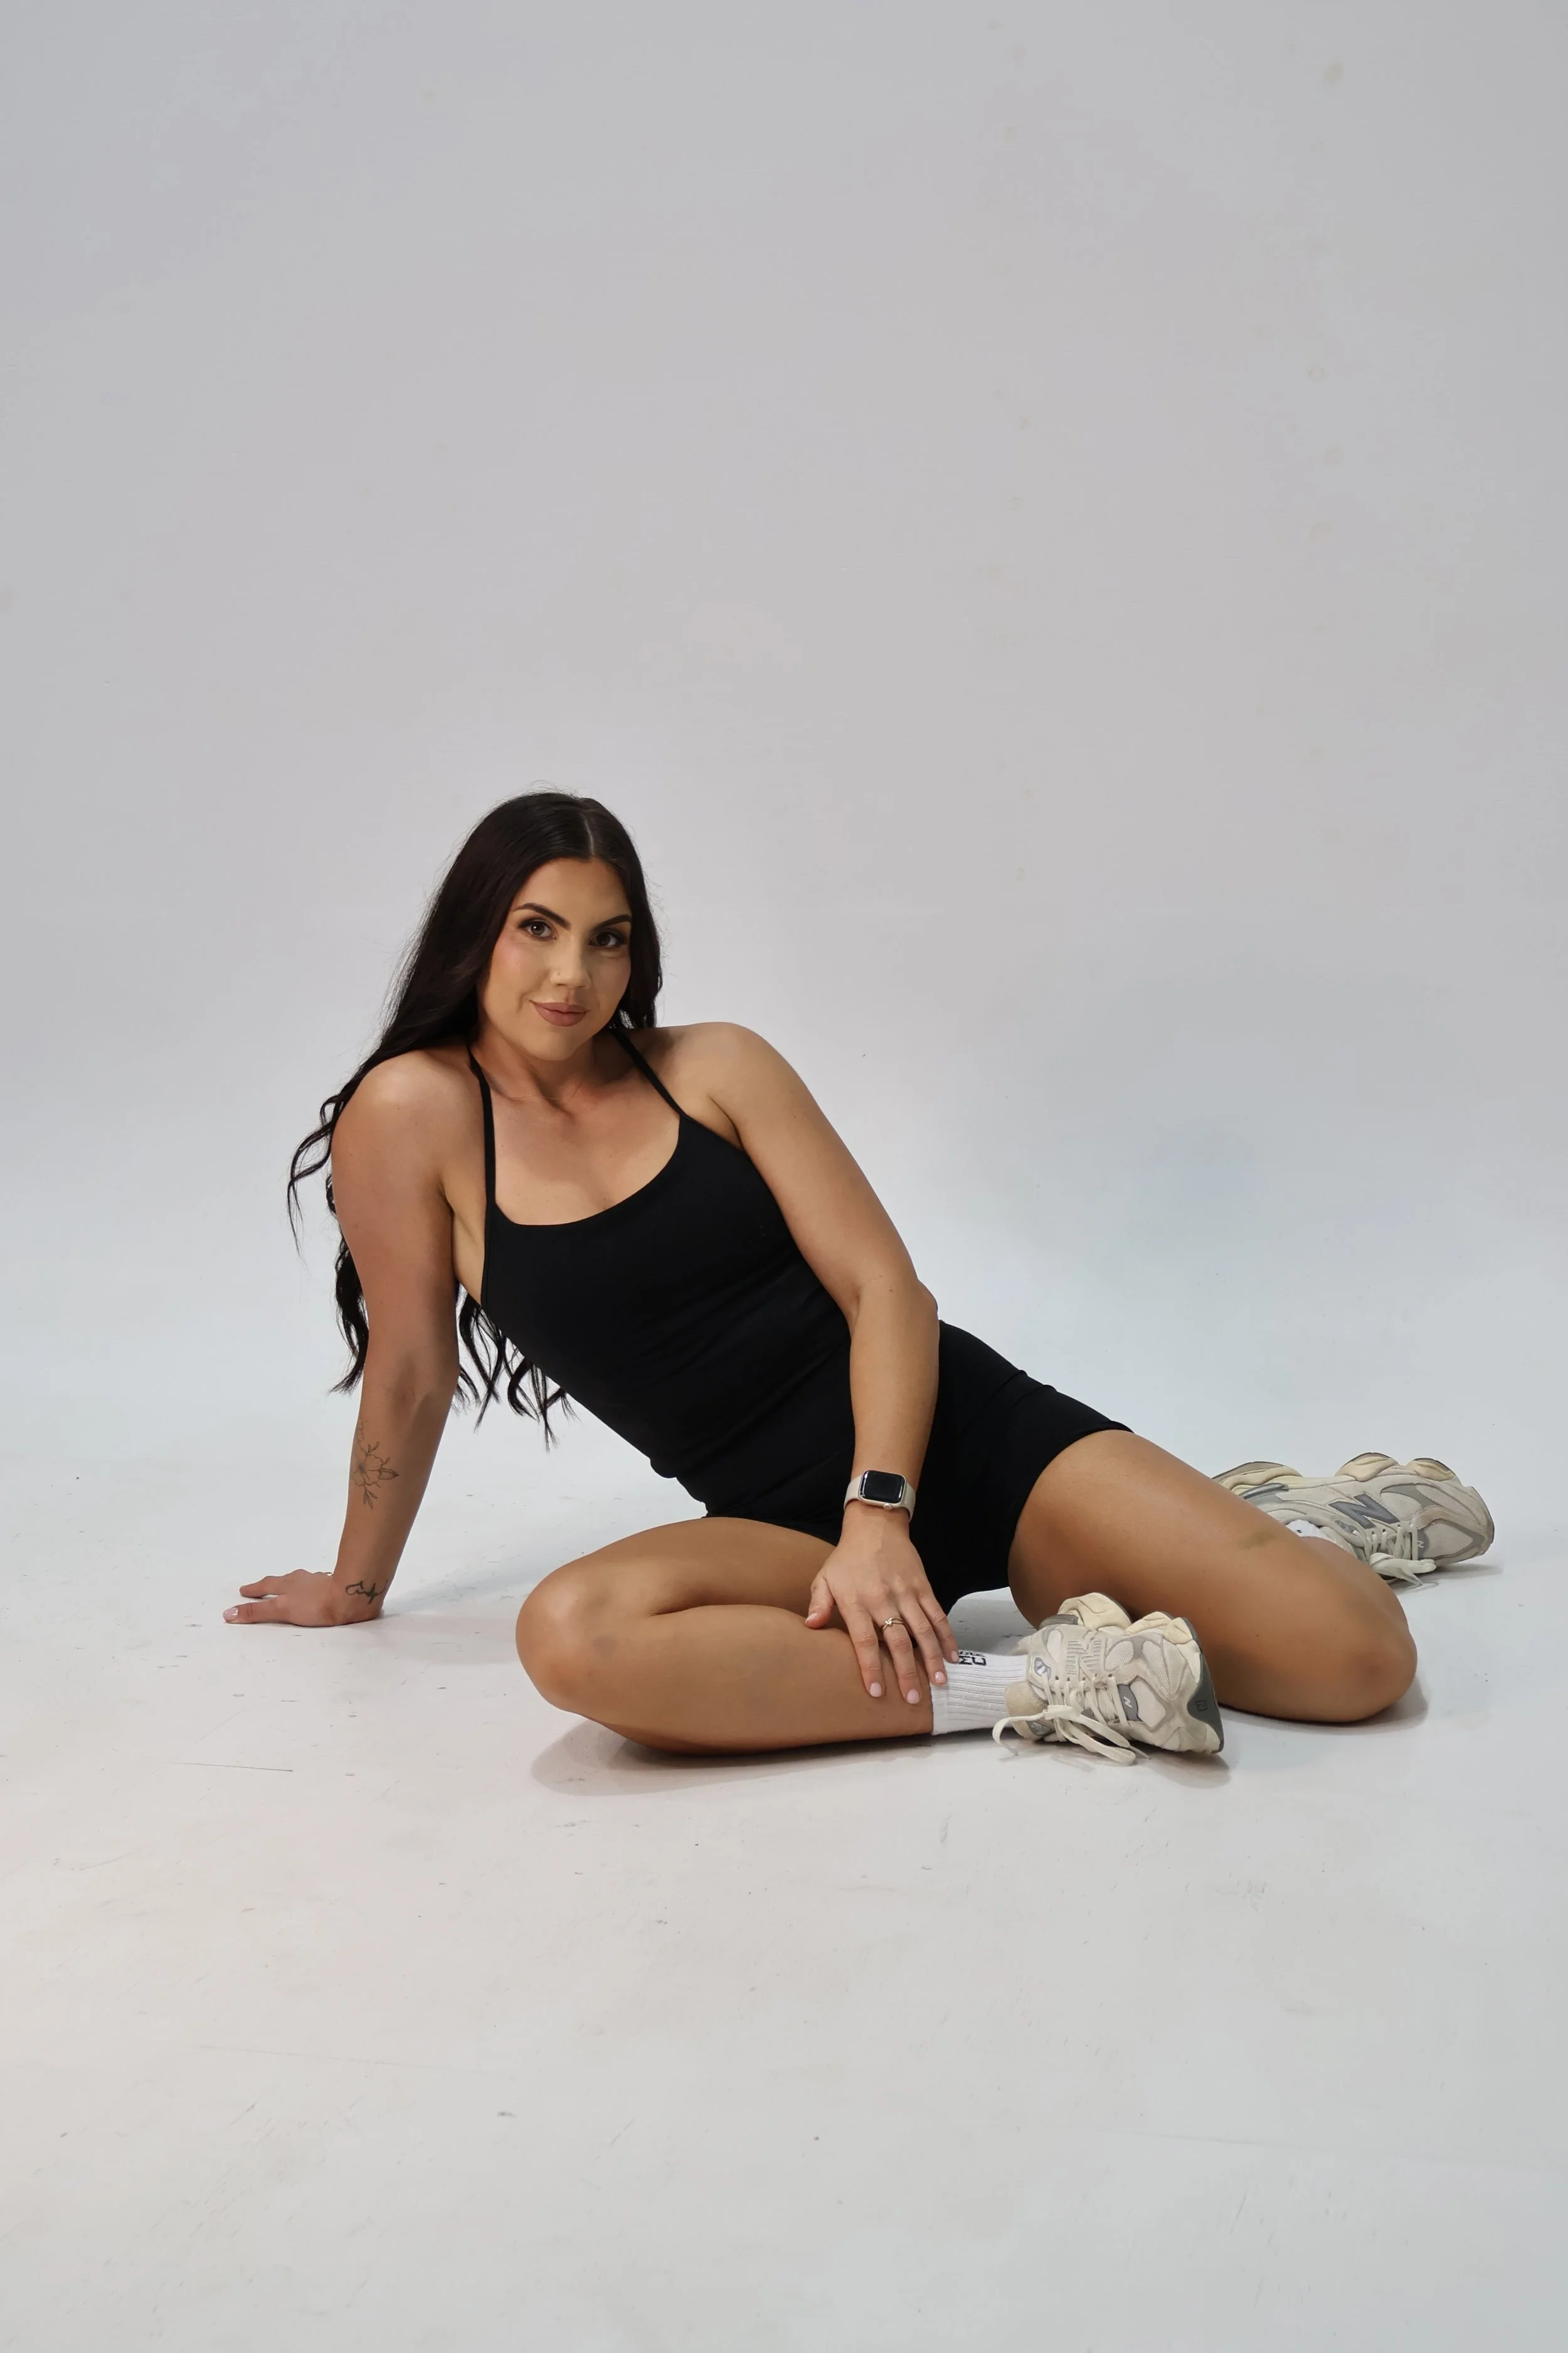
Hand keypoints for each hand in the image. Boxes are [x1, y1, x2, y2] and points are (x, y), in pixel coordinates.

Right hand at [224, 1571, 384, 1626]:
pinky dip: (313, 1587)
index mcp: (288, 1584)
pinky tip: (319, 1590)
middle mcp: (302, 1579)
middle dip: (271, 1584)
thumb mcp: (281, 1609)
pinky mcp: (336, 1586)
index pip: (266, 1585)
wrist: (351, 1597)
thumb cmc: (315, 1604)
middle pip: (283, 1580)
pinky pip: (320, 1584)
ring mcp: (320, 1581)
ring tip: (290, 1586)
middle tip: (262, 1585)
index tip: (243, 1590)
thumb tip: (228, 1614)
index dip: (254, 1589)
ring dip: (293, 1584)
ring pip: (302, 1580)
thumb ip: (257, 1612)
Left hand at [803, 1510, 958, 1702]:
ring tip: (939, 1683)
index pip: (864, 1639)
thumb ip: (819, 1603)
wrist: (876, 1526)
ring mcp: (906, 1592)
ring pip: (923, 1630)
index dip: (871, 1666)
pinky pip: (937, 1614)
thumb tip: (811, 1626)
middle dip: (907, 1671)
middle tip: (913, 1698)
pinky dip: (946, 1636)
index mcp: (856, 1600)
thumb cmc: (847, 1558)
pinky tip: (952, 1656)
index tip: (876, 1692)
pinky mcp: (923, 1587)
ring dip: (932, 1658)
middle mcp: (883, 1598)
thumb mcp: (825, 1578)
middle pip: (898, 1640)